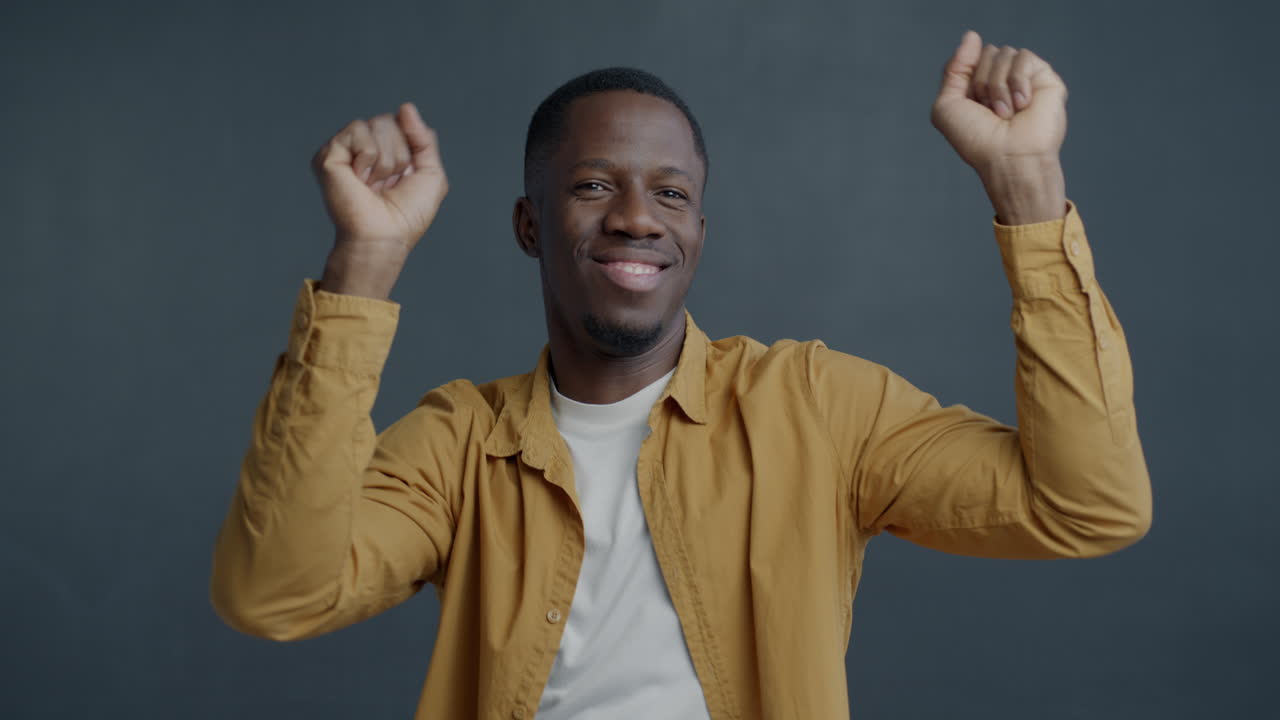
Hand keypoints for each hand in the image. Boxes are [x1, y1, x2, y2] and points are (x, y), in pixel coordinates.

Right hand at [311, 103, 447, 296]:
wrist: (385, 236)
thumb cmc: (407, 215)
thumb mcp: (430, 174)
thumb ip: (424, 139)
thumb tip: (406, 107)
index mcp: (383, 152)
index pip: (401, 123)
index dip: (410, 148)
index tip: (405, 177)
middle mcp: (362, 149)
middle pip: (389, 121)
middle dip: (399, 155)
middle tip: (387, 185)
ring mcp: (344, 150)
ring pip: (376, 124)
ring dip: (386, 160)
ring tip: (373, 185)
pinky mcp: (329, 154)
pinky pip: (358, 131)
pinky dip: (369, 157)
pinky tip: (359, 180)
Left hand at [931, 31, 1067, 223]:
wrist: (1009, 157)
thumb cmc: (977, 140)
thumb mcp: (947, 106)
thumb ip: (954, 69)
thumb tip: (972, 35)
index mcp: (978, 87)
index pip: (970, 58)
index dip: (967, 76)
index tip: (973, 102)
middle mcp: (1002, 82)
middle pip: (987, 53)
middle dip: (982, 83)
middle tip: (990, 111)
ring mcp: (1024, 80)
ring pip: (1004, 53)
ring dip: (998, 86)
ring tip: (1006, 113)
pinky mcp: (1045, 79)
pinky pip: (1023, 57)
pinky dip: (1017, 81)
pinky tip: (1022, 104)